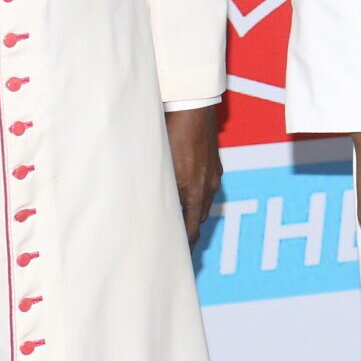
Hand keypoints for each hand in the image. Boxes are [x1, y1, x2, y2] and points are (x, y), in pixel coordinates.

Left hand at [165, 105, 222, 245]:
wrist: (192, 106)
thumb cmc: (171, 132)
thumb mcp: (159, 165)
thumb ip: (157, 190)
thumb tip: (146, 210)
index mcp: (194, 191)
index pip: (191, 230)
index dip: (183, 244)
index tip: (173, 254)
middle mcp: (208, 186)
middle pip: (198, 219)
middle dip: (186, 229)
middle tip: (168, 237)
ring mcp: (214, 174)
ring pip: (203, 203)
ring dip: (190, 210)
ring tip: (173, 214)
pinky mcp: (214, 164)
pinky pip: (206, 188)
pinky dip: (195, 194)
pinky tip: (182, 188)